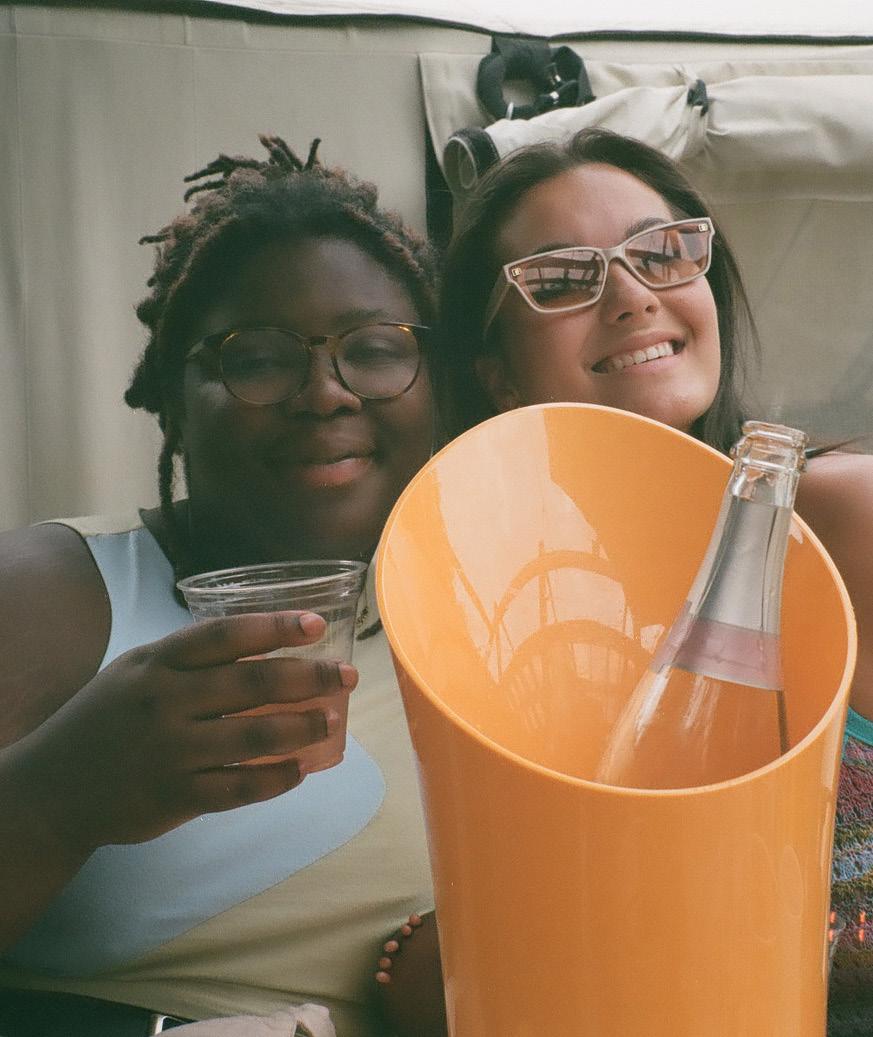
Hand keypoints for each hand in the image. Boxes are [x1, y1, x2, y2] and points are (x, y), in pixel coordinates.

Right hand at [6, 611, 357, 851]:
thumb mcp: (136, 671)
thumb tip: (265, 645)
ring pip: (252, 738)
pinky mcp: (176, 797)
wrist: (53, 788)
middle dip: (308, 677)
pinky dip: (276, 779)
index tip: (316, 624)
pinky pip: (238, 789)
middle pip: (250, 684)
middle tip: (346, 675)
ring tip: (333, 720)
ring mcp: (171, 752)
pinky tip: (301, 770)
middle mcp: (165, 702)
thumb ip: (189, 658)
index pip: (224, 636)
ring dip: (302, 727)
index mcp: (156, 664)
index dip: (274, 627)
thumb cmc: (108, 718)